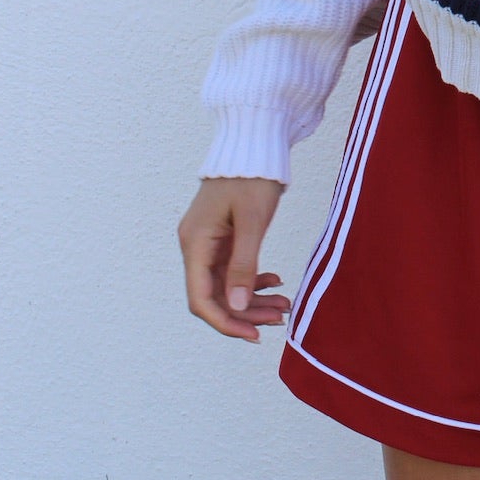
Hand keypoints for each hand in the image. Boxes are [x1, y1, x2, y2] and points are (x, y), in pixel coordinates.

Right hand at [178, 177, 289, 340]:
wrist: (254, 144)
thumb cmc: (252, 177)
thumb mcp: (252, 222)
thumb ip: (244, 265)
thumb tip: (238, 307)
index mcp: (195, 243)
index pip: (200, 299)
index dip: (225, 322)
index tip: (254, 335)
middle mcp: (195, 246)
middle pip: (214, 296)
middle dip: (246, 313)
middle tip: (280, 319)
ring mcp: (207, 242)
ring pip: (226, 285)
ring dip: (253, 299)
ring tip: (284, 304)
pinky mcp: (222, 238)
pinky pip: (233, 270)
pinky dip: (253, 280)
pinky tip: (276, 281)